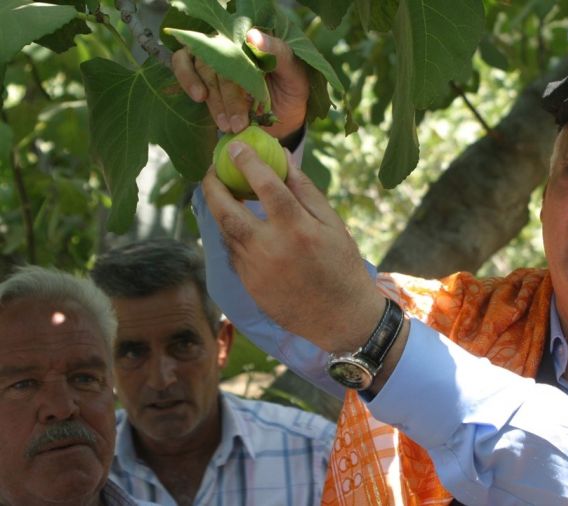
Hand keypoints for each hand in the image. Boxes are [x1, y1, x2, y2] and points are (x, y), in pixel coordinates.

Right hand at [172, 29, 309, 138]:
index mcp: (254, 42)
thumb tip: (253, 35)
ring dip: (214, 100)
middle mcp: (231, 45)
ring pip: (203, 69)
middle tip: (239, 123)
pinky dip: (187, 78)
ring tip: (226, 124)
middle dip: (230, 98)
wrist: (283, 118)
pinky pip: (182, 64)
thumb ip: (279, 54)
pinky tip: (198, 97)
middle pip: (222, 64)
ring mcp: (214, 56)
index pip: (240, 43)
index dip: (238, 62)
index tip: (246, 87)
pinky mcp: (199, 71)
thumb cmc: (290, 93)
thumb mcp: (295, 76)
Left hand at [200, 142, 385, 352]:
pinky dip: (232, 235)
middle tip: (211, 171)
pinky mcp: (248, 285)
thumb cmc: (342, 266)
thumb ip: (306, 192)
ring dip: (219, 210)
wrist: (340, 317)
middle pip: (226, 211)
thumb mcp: (333, 225)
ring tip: (221, 193)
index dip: (247, 163)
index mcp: (297, 229)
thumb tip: (285, 160)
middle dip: (213, 186)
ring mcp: (255, 269)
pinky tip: (239, 227)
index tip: (235, 148)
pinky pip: (233, 253)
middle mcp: (270, 248)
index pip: (265, 186)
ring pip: (225, 232)